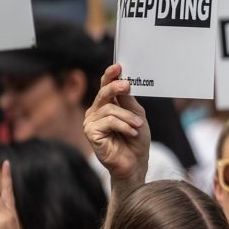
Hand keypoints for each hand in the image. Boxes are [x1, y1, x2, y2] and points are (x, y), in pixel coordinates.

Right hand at [83, 64, 149, 188]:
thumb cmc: (136, 140)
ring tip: (138, 125)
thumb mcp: (137, 116)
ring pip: (109, 109)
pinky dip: (123, 126)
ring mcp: (91, 122)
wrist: (135, 162)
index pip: (105, 86)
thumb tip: (124, 83)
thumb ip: (128, 101)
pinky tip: (132, 132)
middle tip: (127, 85)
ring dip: (128, 117)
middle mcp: (96, 111)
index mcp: (107, 105)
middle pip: (103, 93)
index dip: (110, 75)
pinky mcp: (90, 133)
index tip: (118, 66)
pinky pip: (108, 122)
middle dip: (115, 87)